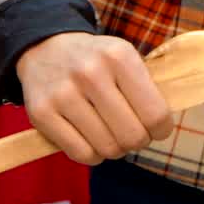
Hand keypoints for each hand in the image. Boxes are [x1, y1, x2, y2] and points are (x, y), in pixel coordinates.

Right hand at [15, 32, 174, 164]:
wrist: (44, 47)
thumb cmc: (97, 63)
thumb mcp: (125, 60)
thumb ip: (148, 90)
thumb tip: (162, 128)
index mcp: (119, 57)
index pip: (156, 114)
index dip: (161, 130)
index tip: (155, 128)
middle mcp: (90, 73)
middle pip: (133, 136)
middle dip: (137, 141)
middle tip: (130, 132)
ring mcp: (62, 93)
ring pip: (108, 148)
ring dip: (114, 148)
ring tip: (109, 133)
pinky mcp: (41, 113)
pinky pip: (81, 155)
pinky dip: (92, 155)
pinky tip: (90, 139)